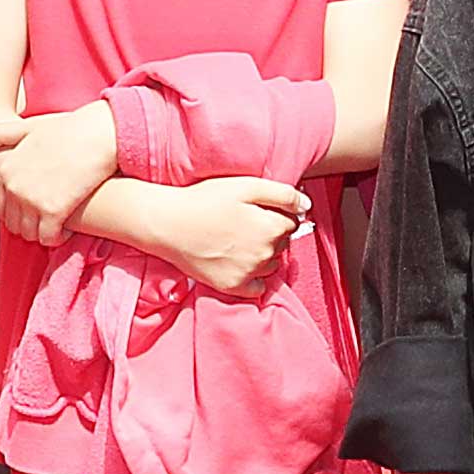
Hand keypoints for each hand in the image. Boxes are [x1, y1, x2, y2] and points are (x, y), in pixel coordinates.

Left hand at [0, 103, 122, 248]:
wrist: (97, 134)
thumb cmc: (68, 129)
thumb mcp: (28, 127)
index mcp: (5, 171)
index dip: (13, 212)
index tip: (31, 208)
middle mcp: (14, 188)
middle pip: (12, 224)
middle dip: (29, 224)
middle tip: (48, 217)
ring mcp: (32, 201)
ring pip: (29, 234)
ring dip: (43, 232)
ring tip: (59, 222)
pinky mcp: (54, 211)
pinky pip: (48, 238)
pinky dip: (58, 236)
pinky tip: (69, 226)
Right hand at [135, 176, 309, 298]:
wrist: (167, 223)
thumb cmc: (205, 200)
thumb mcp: (247, 186)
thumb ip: (283, 194)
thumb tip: (307, 207)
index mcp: (272, 228)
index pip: (292, 223)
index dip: (277, 214)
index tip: (257, 210)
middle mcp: (265, 255)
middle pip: (282, 244)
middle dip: (270, 233)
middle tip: (243, 223)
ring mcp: (249, 274)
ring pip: (271, 265)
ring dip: (263, 255)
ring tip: (237, 241)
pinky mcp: (232, 287)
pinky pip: (257, 288)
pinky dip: (253, 278)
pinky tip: (236, 262)